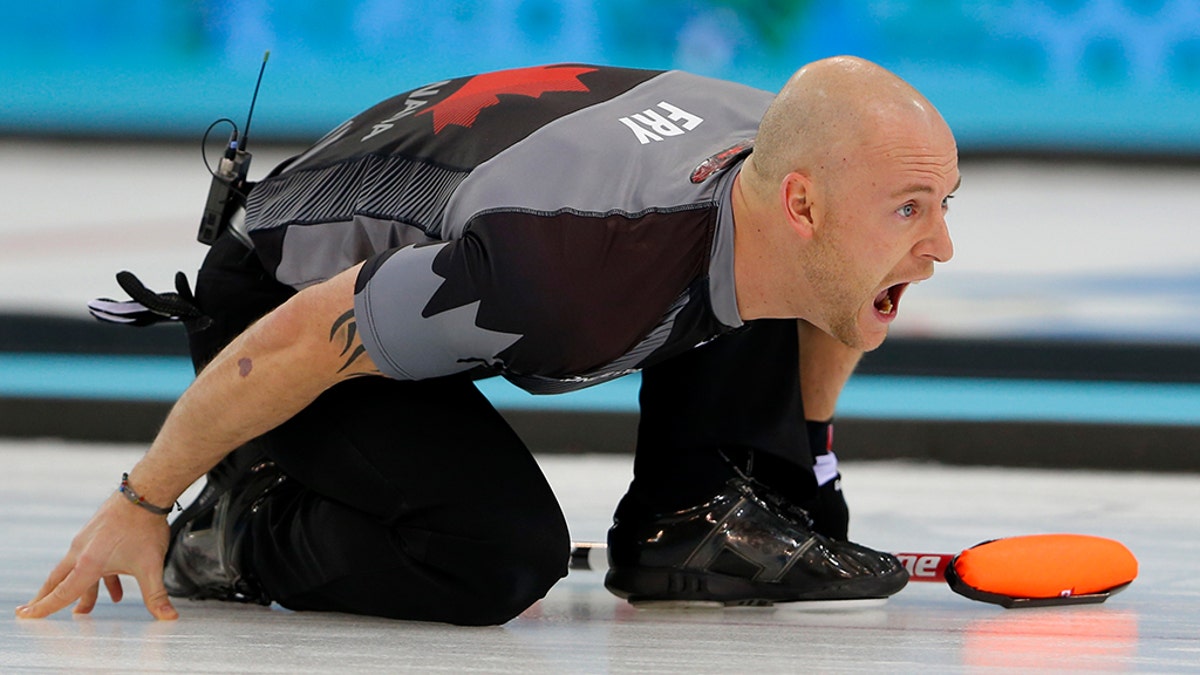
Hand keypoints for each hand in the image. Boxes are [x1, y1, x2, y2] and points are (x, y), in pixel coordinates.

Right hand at [16, 492, 177, 619]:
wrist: (145, 494)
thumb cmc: (144, 526)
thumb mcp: (151, 567)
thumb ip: (156, 595)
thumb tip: (167, 616)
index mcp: (88, 563)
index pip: (62, 593)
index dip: (44, 607)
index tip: (28, 615)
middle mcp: (82, 551)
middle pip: (60, 580)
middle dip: (50, 597)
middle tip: (37, 609)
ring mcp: (88, 540)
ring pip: (78, 570)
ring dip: (82, 590)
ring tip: (86, 607)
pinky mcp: (98, 532)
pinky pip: (92, 559)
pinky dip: (100, 576)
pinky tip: (116, 588)